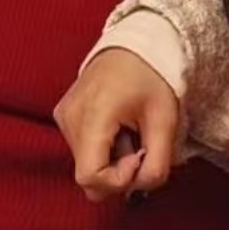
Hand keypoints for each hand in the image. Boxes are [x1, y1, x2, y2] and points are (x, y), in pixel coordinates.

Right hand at [55, 48, 178, 202]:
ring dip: (111, 159)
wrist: (135, 43)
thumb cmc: (152, 77)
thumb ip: (157, 165)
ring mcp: (63, 116)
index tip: (140, 156)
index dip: (119, 180)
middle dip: (117, 172)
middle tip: (138, 144)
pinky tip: (117, 126)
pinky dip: (102, 147)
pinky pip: (81, 149)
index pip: (90, 177)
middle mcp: (69, 118)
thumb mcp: (165, 122)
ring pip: (85, 164)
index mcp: (92, 116)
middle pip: (87, 176)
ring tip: (128, 130)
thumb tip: (138, 186)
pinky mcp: (63, 114)